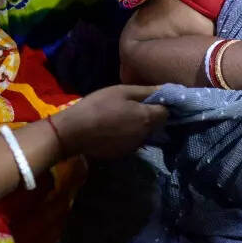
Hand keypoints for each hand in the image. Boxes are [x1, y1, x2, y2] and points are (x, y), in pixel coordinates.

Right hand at [51, 84, 167, 157]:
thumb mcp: (122, 91)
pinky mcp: (122, 153)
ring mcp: (134, 146)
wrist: (74, 132)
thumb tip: (167, 89)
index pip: (166, 112)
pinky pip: (132, 141)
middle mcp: (145, 135)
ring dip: (138, 125)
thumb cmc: (99, 106)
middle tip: (133, 105)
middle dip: (150, 114)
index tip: (152, 98)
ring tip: (121, 116)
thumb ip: (147, 91)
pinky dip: (128, 134)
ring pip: (144, 133)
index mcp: (147, 118)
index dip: (162, 104)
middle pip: (156, 124)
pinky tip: (113, 128)